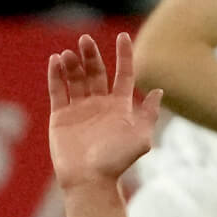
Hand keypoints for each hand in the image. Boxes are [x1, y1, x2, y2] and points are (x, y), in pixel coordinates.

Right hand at [48, 32, 164, 190]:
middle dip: (91, 55)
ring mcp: (79, 108)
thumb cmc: (116, 162)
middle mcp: (100, 104)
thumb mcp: (141, 138)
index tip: (123, 36)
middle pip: (96, 72)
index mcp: (120, 107)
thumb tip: (160, 91)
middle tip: (86, 40)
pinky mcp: (61, 115)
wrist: (90, 180)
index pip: (123, 74)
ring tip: (70, 55)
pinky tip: (56, 60)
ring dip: (73, 64)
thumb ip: (148, 115)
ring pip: (76, 78)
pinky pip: (57, 90)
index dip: (124, 55)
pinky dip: (56, 74)